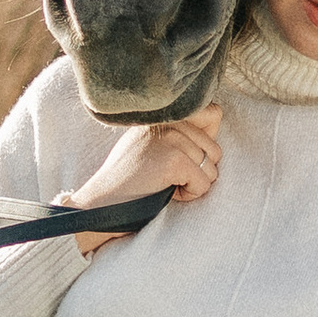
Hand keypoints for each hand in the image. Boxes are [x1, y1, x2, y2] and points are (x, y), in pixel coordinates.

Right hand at [64, 108, 221, 257]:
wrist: (102, 204)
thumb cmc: (129, 181)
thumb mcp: (151, 145)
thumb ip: (179, 133)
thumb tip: (215, 123)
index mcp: (162, 115)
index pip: (213, 113)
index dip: (207, 141)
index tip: (184, 158)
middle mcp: (167, 120)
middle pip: (215, 149)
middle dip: (198, 171)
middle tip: (167, 177)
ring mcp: (171, 138)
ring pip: (212, 168)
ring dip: (192, 185)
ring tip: (164, 184)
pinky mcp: (174, 160)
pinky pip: (204, 184)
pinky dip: (189, 195)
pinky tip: (165, 191)